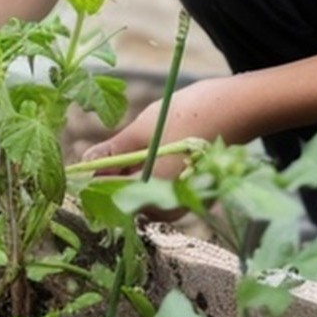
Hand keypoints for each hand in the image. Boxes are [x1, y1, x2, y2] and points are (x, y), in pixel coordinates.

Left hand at [79, 77, 238, 186]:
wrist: (235, 109)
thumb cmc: (187, 117)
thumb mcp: (140, 131)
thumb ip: (112, 152)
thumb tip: (84, 163)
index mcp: (154, 196)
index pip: (112, 197)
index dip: (94, 182)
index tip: (82, 167)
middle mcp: (170, 207)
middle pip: (127, 198)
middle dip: (112, 178)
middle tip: (104, 154)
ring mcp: (184, 201)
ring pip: (144, 192)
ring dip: (130, 174)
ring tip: (128, 149)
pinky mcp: (193, 191)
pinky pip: (161, 188)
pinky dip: (149, 173)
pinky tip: (148, 153)